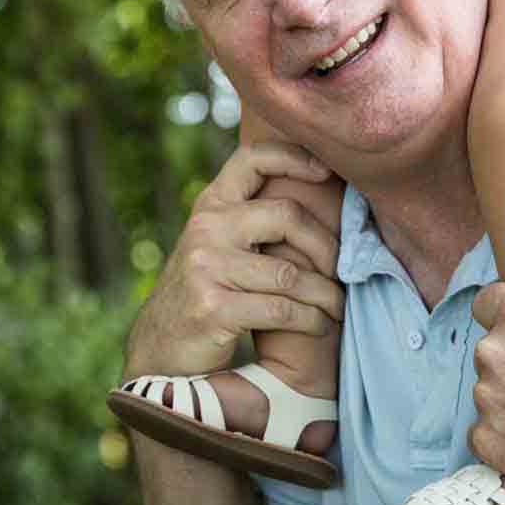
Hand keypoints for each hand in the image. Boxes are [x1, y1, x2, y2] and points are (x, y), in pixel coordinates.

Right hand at [122, 140, 344, 380]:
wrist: (161, 347)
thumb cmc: (207, 291)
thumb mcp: (218, 243)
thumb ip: (251, 218)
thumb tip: (320, 190)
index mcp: (211, 205)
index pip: (252, 159)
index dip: (293, 157)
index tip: (326, 172)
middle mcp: (206, 228)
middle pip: (286, 216)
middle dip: (327, 246)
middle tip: (344, 270)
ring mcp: (206, 267)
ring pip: (290, 274)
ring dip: (325, 294)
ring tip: (338, 306)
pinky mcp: (212, 308)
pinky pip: (281, 310)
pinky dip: (311, 320)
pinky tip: (320, 325)